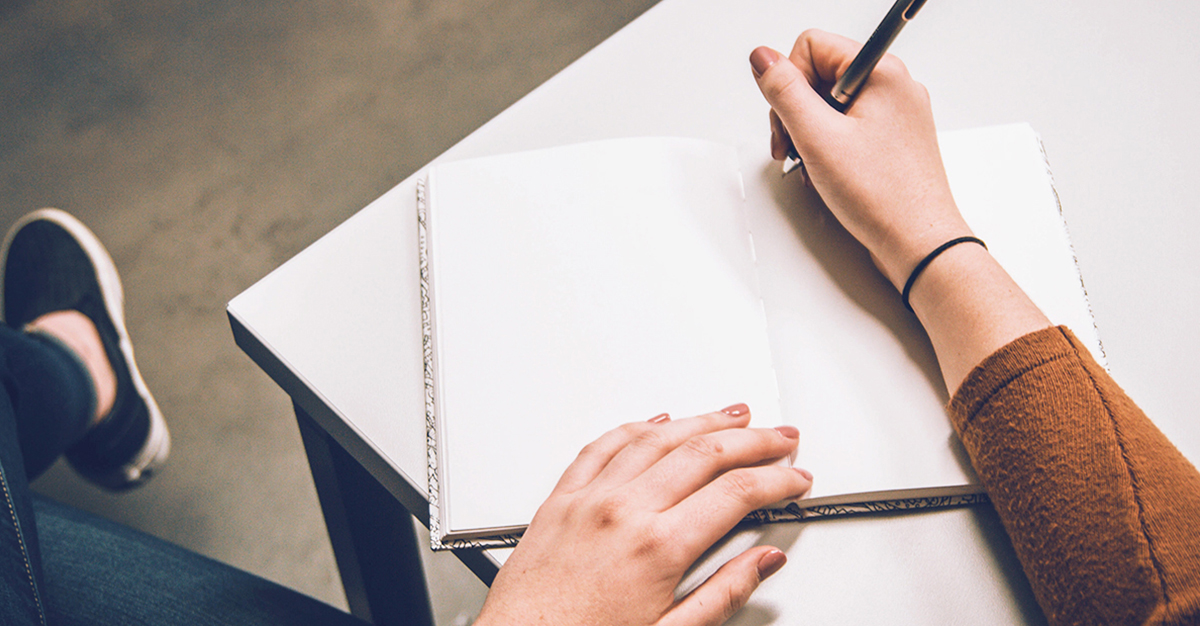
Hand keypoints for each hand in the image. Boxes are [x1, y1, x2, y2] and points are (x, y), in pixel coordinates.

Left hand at [474, 406, 811, 625]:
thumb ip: (723, 594)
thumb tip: (763, 562)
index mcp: (656, 547)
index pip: (735, 494)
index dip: (776, 481)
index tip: (795, 479)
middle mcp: (622, 512)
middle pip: (703, 453)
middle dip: (752, 440)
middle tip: (780, 437)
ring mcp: (588, 499)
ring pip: (656, 437)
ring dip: (701, 421)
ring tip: (733, 415)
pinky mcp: (560, 499)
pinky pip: (602, 446)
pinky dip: (636, 427)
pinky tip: (656, 421)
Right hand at [751, 29, 971, 289]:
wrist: (919, 243)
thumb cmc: (884, 196)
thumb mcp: (818, 138)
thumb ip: (784, 91)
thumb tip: (763, 58)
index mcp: (881, 72)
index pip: (812, 45)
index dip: (790, 82)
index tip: (790, 118)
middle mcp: (893, 87)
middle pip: (820, 74)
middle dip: (796, 110)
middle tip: (796, 145)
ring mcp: (894, 114)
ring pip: (831, 104)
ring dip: (810, 133)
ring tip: (813, 164)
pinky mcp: (891, 139)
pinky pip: (847, 128)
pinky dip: (829, 147)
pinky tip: (828, 172)